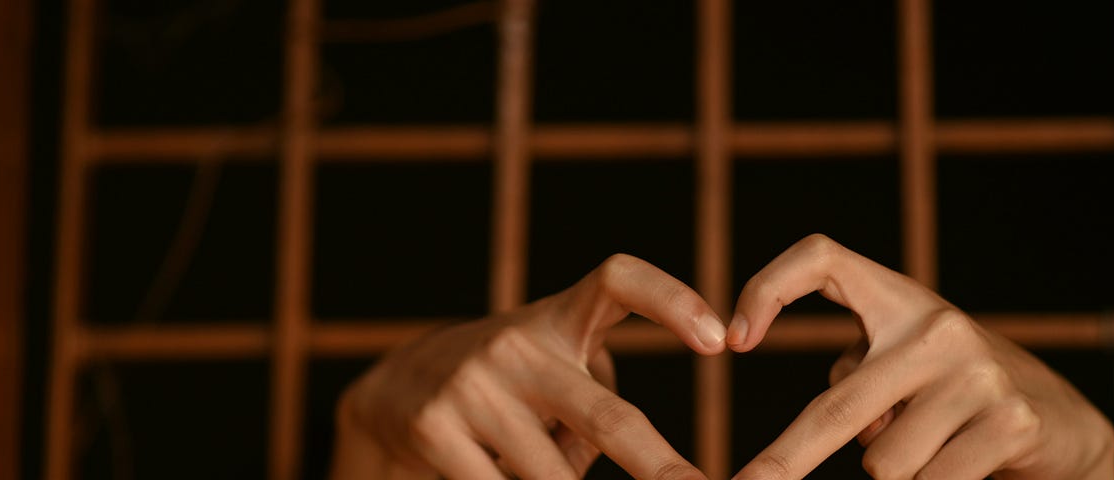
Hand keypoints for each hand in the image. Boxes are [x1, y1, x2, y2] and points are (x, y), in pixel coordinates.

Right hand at [331, 254, 725, 479]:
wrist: (392, 391)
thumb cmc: (507, 391)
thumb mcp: (553, 382)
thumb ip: (593, 418)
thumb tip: (647, 474)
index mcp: (557, 319)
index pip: (619, 281)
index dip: (671, 300)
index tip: (721, 341)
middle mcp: (518, 343)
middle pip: (606, 416)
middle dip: (659, 469)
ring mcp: (473, 384)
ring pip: (553, 477)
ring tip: (546, 470)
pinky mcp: (434, 426)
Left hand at [728, 235, 1113, 479]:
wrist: (1061, 424)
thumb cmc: (952, 396)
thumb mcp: (901, 370)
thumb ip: (856, 382)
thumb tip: (799, 447)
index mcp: (899, 300)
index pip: (823, 258)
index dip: (769, 286)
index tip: (735, 340)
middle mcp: (937, 326)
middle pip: (839, 406)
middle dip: (785, 460)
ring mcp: (977, 373)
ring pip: (883, 464)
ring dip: (895, 475)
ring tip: (934, 451)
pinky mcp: (1010, 422)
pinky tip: (964, 467)